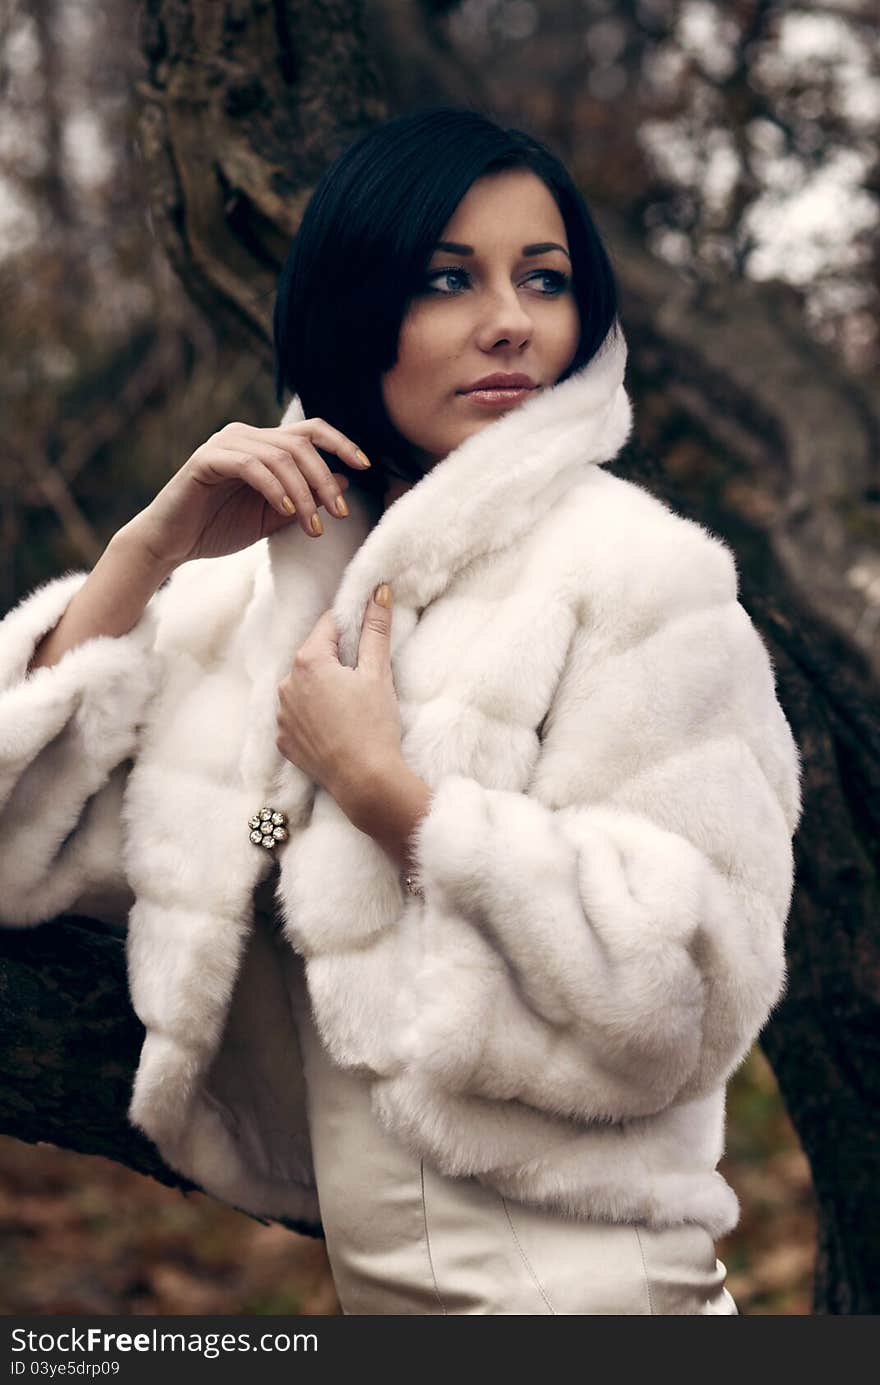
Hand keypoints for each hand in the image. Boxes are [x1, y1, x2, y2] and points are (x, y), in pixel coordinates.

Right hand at [130, 417, 371, 569]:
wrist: (170, 544)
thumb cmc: (218, 529)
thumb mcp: (274, 516)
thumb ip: (306, 498)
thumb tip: (345, 479)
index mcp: (262, 445)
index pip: (310, 431)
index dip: (341, 443)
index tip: (366, 466)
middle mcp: (244, 436)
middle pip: (301, 444)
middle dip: (325, 480)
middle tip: (340, 513)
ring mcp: (224, 444)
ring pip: (280, 456)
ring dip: (304, 493)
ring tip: (314, 525)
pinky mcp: (206, 460)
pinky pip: (251, 466)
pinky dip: (274, 488)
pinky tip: (287, 512)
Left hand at [276, 583, 402, 811]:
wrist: (364, 780)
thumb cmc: (373, 724)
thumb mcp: (378, 673)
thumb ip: (375, 629)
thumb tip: (377, 591)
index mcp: (308, 661)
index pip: (328, 626)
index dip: (350, 628)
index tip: (365, 637)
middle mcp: (286, 684)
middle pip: (314, 658)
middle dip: (336, 662)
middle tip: (362, 681)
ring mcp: (281, 714)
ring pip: (304, 688)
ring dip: (322, 690)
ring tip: (350, 709)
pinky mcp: (283, 739)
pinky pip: (297, 717)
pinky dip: (313, 717)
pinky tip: (335, 728)